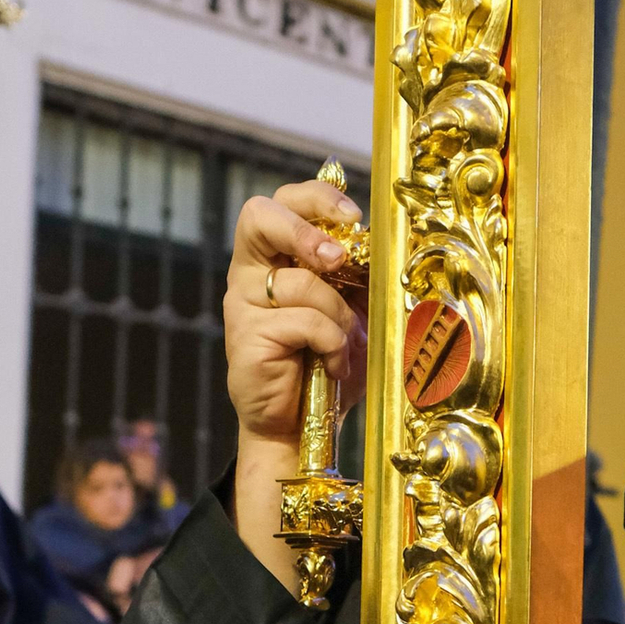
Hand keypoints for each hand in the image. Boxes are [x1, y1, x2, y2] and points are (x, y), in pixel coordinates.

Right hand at [225, 173, 366, 588]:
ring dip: (338, 313)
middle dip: (307, 231)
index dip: (316, 197)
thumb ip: (357, 274)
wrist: (302, 426)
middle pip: (259, 216)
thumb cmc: (326, 363)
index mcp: (273, 255)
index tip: (354, 215)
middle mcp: (248, 272)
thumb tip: (382, 242)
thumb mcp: (353, 309)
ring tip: (343, 343)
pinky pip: (304, 322)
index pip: (281, 200)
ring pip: (300, 282)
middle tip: (339, 259)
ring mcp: (242, 304)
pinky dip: (331, 344)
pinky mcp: (247, 337)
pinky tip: (330, 364)